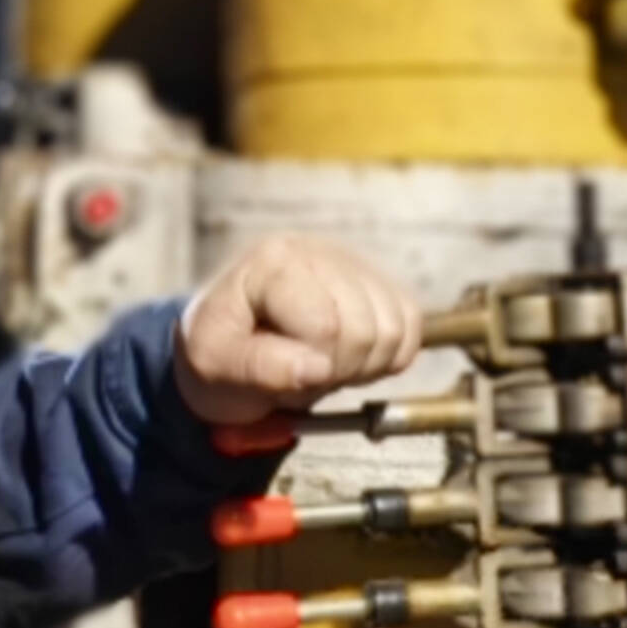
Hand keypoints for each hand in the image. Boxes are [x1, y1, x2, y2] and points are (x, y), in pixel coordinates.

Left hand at [176, 236, 420, 427]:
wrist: (227, 342)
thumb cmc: (217, 351)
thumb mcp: (214, 365)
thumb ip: (259, 366)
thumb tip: (316, 368)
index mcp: (273, 262)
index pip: (327, 325)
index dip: (316, 369)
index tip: (285, 377)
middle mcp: (318, 250)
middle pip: (366, 329)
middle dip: (340, 370)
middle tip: (304, 374)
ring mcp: (353, 261)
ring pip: (397, 328)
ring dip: (364, 365)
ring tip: (324, 365)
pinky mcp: (379, 279)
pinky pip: (411, 323)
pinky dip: (389, 354)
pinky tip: (351, 357)